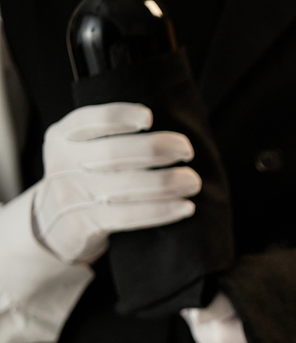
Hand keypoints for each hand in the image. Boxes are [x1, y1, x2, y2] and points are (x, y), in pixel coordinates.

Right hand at [33, 102, 200, 263]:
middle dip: (156, 149)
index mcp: (63, 137)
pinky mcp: (84, 224)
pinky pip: (129, 216)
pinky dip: (161, 210)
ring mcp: (72, 196)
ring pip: (125, 187)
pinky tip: (185, 207)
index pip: (90, 121)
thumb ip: (109, 137)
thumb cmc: (86, 178)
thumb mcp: (83, 150)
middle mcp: (63, 164)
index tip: (149, 118)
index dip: (120, 117)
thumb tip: (171, 125)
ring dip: (166, 182)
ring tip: (193, 181)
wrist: (56, 224)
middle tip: (186, 150)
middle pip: (114, 154)